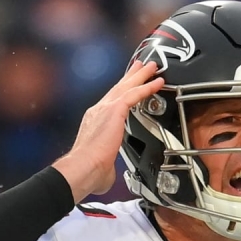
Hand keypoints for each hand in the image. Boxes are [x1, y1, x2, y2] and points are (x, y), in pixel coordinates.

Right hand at [52, 61, 164, 202]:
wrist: (83, 168)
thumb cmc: (90, 172)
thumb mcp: (103, 166)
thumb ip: (108, 165)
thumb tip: (109, 175)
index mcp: (95, 122)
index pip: (111, 102)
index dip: (121, 92)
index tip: (129, 85)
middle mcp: (98, 111)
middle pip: (118, 88)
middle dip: (131, 76)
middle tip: (142, 65)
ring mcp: (105, 109)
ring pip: (127, 86)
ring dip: (141, 76)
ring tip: (152, 67)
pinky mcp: (113, 111)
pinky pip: (134, 94)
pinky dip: (146, 87)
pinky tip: (157, 83)